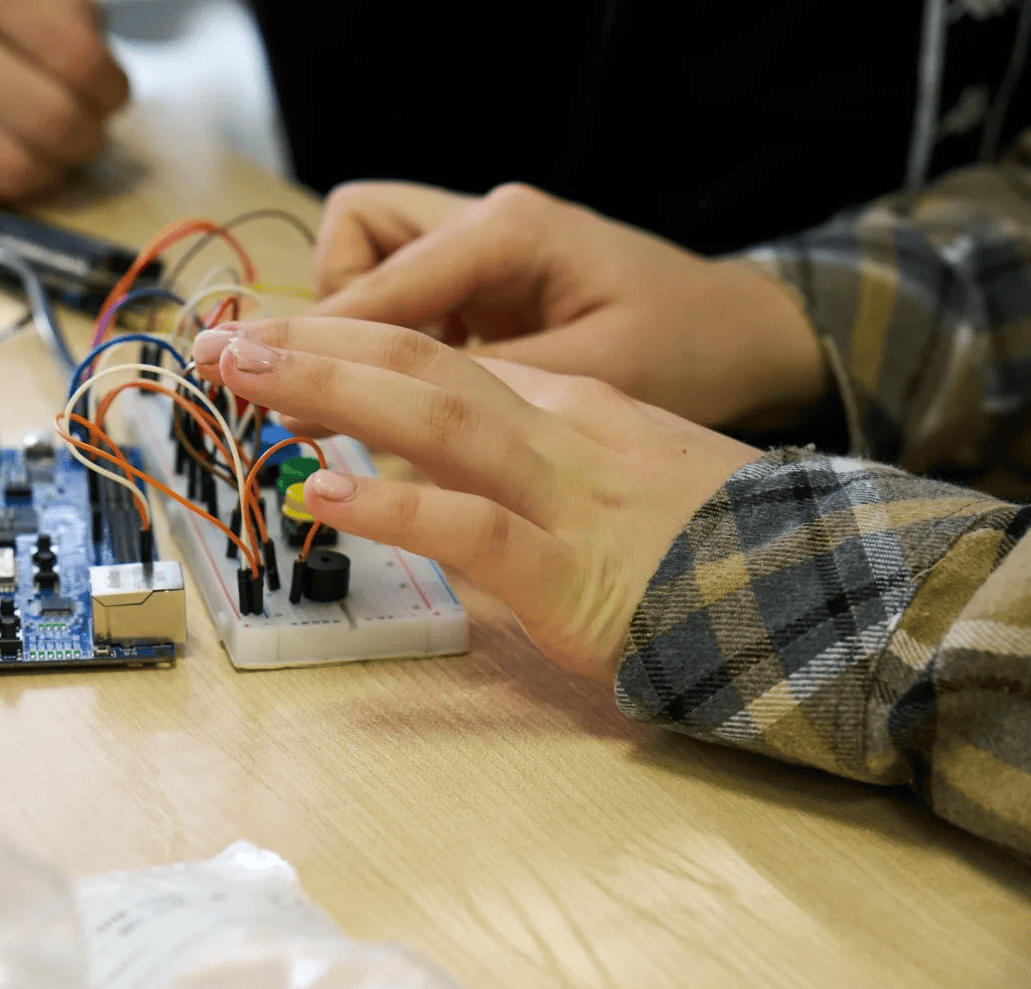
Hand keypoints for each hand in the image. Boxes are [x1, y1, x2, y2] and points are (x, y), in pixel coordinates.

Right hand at [0, 0, 127, 201]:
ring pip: (8, 170)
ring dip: (49, 172)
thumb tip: (100, 98)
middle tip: (83, 129)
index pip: (75, 57)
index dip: (109, 88)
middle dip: (85, 138)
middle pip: (48, 121)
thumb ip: (78, 30)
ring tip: (47, 148)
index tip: (106, 90)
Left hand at [192, 319, 760, 682]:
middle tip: (226, 337)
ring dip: (332, 390)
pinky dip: (392, 503)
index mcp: (572, 405)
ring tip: (247, 378)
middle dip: (319, 342)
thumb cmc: (713, 542)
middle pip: (425, 362)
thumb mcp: (623, 468)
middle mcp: (561, 430)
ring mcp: (565, 495)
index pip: (443, 355)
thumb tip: (441, 439)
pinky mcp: (569, 573)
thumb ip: (537, 448)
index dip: (349, 341)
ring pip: (438, 418)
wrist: (820, 595)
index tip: (275, 335)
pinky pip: (471, 527)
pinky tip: (322, 491)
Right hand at [309, 181, 827, 429]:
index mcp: (509, 233)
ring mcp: (486, 244)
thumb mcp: (594, 376)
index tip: (272, 393)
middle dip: (314, 312)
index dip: (319, 342)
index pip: (379, 282)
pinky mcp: (489, 278)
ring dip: (353, 322)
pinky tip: (394, 396)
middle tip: (261, 377)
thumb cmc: (689, 347)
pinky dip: (389, 338)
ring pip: (372, 259)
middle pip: (355, 237)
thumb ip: (484, 394)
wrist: (749, 332)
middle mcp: (487, 221)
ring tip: (349, 398)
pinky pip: (411, 296)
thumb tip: (386, 435)